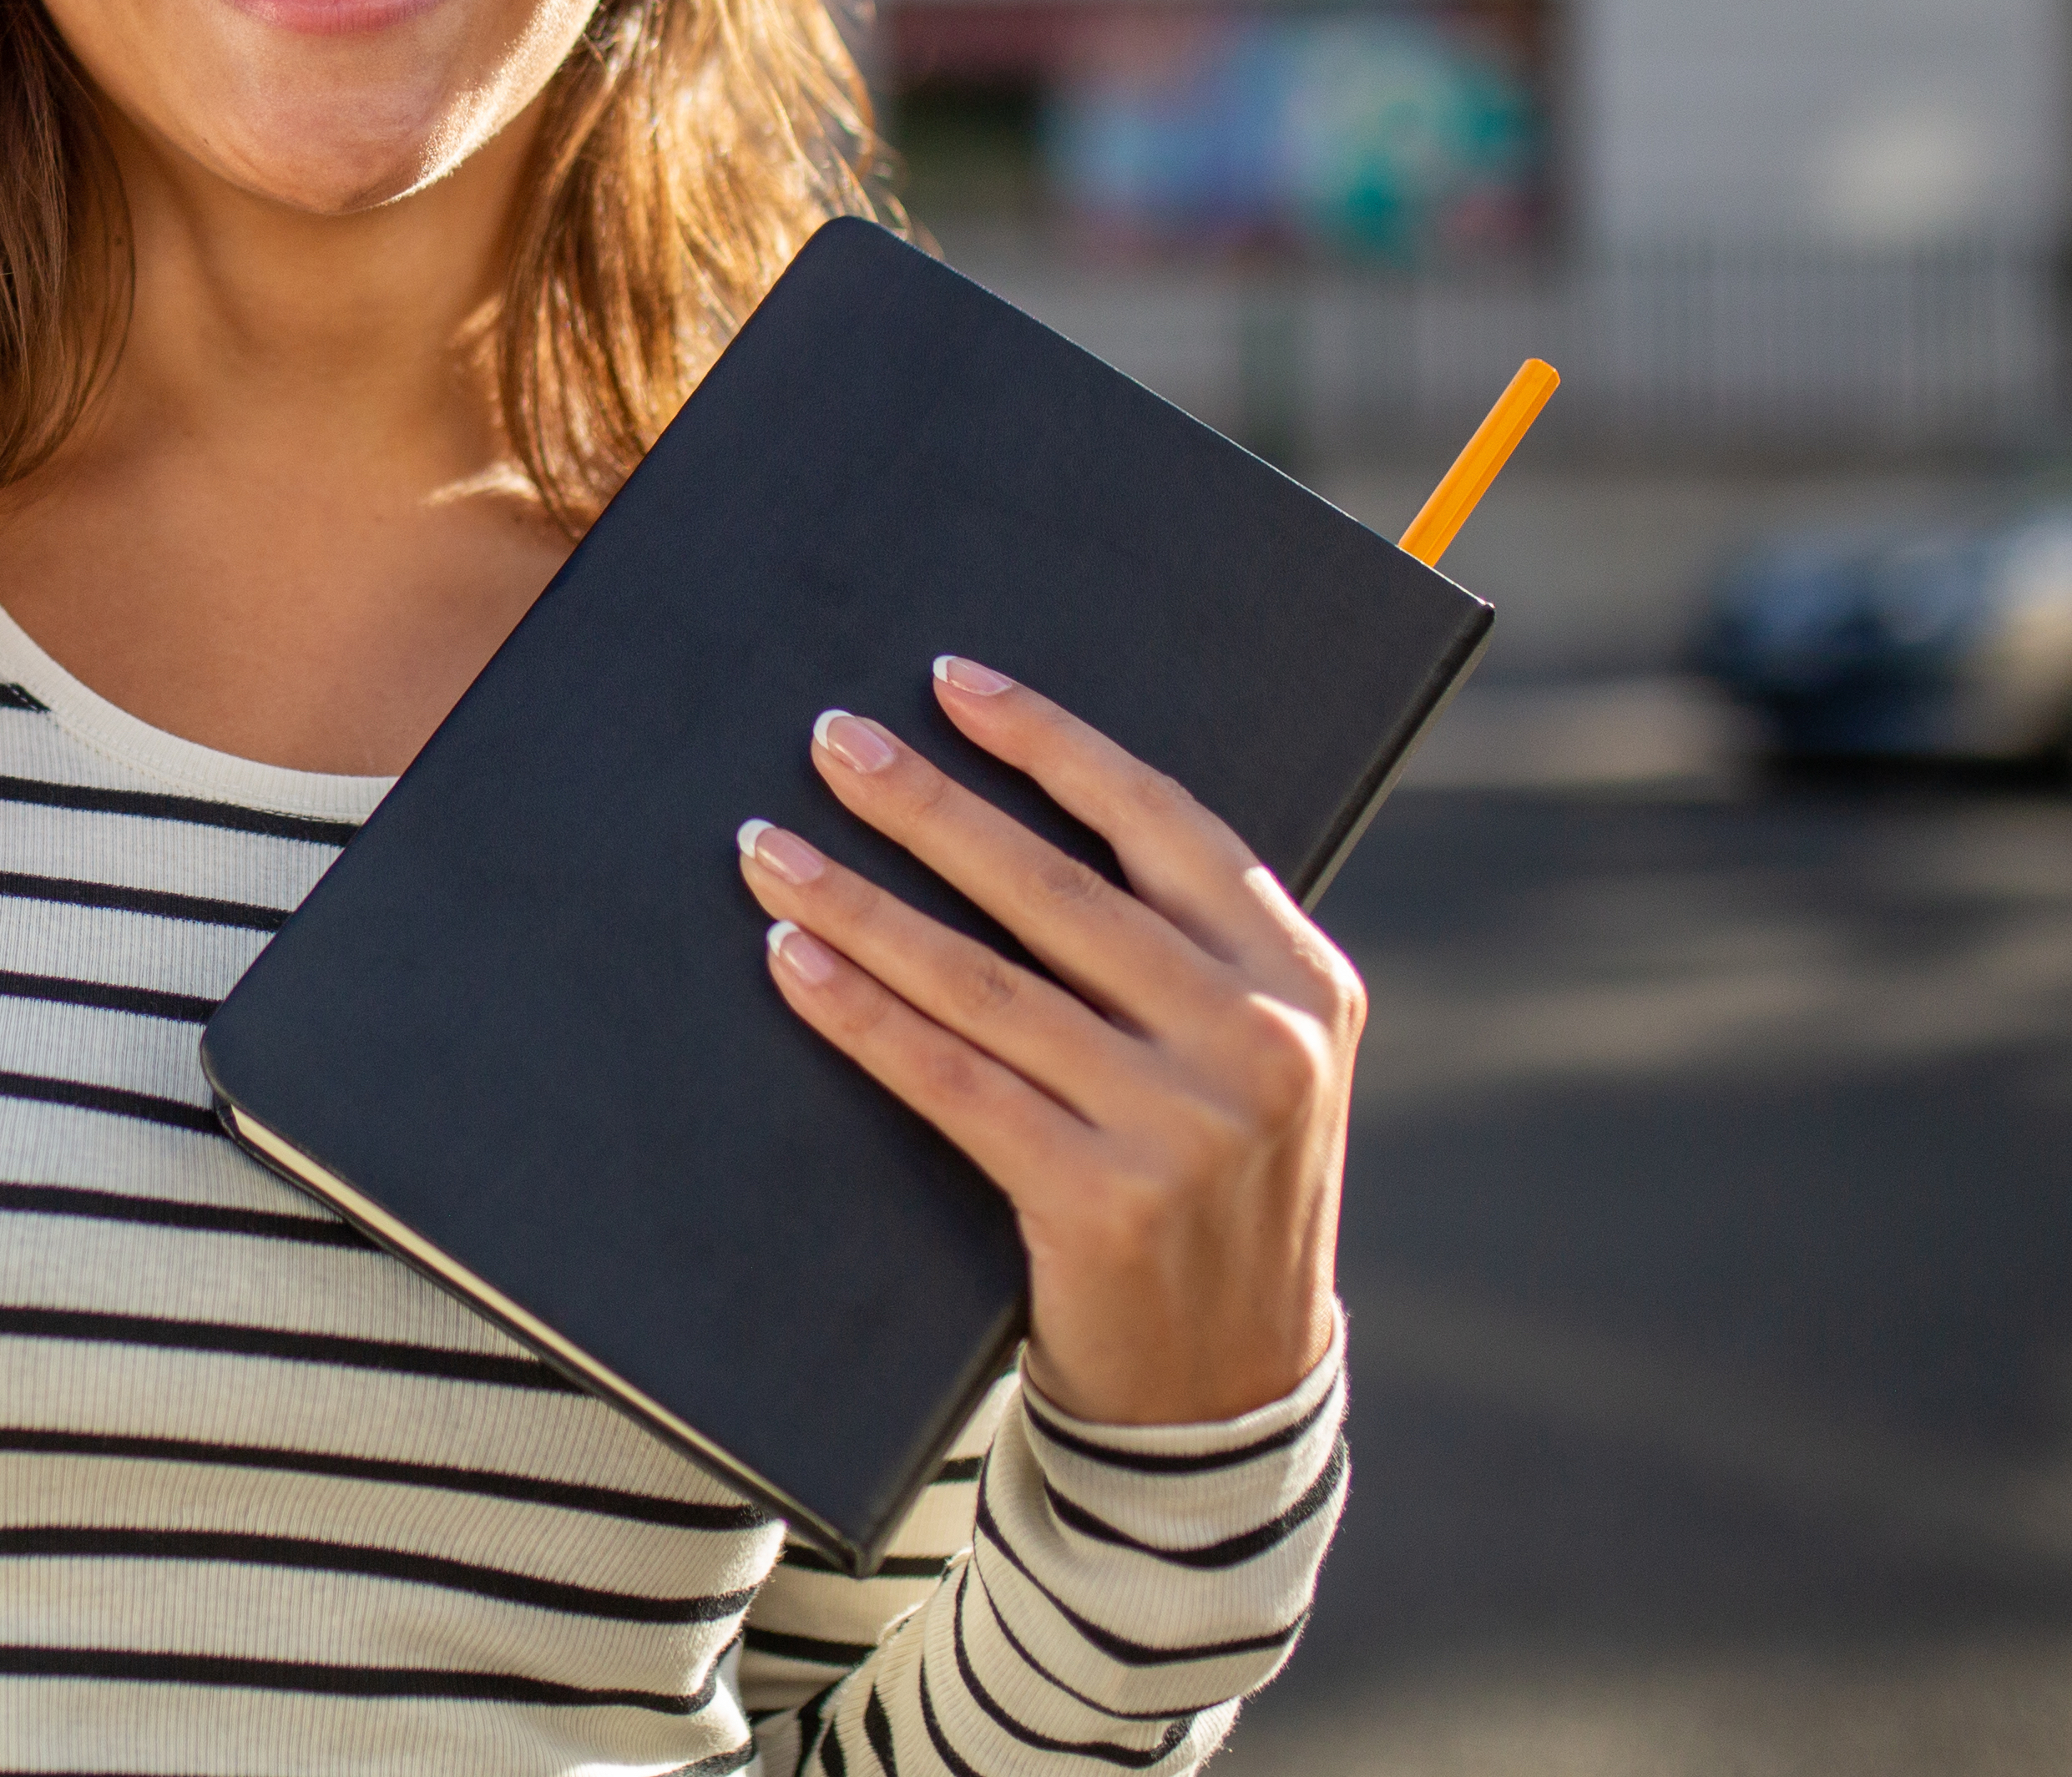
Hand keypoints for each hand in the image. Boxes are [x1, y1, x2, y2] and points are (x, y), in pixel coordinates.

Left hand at [734, 656, 1360, 1427]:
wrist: (1227, 1390)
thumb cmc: (1208, 1186)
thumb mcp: (1247, 1057)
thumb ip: (1180, 951)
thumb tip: (1005, 805)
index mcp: (1301, 976)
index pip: (1163, 822)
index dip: (1052, 743)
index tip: (951, 681)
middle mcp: (1257, 1039)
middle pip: (1057, 889)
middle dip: (927, 805)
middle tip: (830, 740)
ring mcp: (1185, 1126)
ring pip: (984, 981)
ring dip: (861, 905)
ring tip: (769, 850)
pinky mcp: (1104, 1203)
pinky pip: (951, 1082)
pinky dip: (861, 1015)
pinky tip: (794, 964)